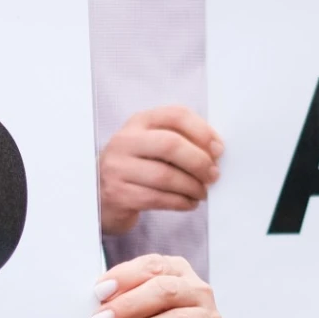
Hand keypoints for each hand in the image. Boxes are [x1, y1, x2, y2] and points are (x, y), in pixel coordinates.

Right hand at [98, 106, 223, 234]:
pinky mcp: (118, 194)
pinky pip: (157, 198)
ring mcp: (118, 167)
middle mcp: (125, 140)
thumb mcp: (152, 145)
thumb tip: (216, 151)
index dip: (203, 131)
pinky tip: (188, 203)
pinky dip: (180, 202)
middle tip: (213, 175)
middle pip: (171, 144)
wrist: (100, 194)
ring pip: (165, 176)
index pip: (176, 115)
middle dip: (199, 162)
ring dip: (192, 186)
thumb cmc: (138, 167)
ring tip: (202, 192)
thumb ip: (180, 141)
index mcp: (139, 122)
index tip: (219, 149)